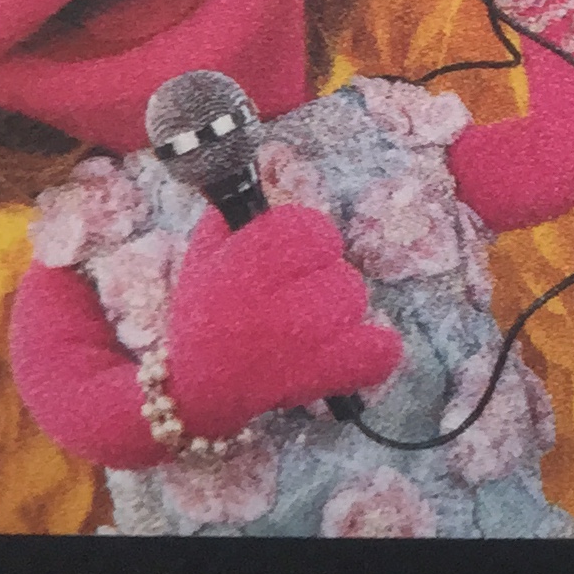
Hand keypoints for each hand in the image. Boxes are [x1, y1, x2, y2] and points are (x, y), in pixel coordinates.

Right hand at [163, 205, 401, 439]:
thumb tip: (258, 184)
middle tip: (300, 294)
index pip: (308, 227)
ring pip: (353, 302)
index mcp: (244, 267)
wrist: (196, 388)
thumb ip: (230, 218)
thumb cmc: (205, 315)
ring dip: (340, 310)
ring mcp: (300, 343)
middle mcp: (273, 302)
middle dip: (324, 276)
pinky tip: (361, 345)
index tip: (298, 253)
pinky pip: (374, 353)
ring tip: (312, 324)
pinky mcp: (319, 376)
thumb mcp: (203, 257)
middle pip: (337, 266)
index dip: (310, 237)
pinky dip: (376, 348)